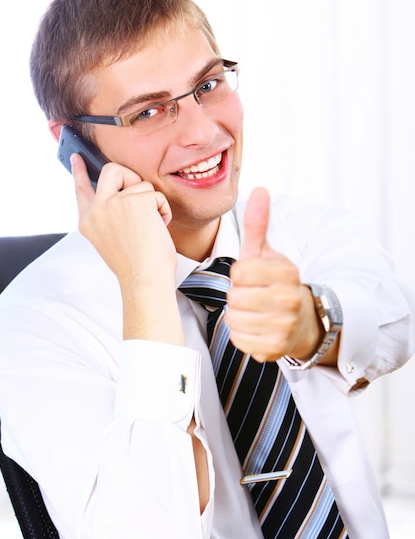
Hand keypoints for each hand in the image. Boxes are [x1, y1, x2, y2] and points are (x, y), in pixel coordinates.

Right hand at [71, 154, 182, 343]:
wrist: (145, 280)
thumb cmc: (136, 266)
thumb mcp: (112, 240)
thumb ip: (110, 217)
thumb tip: (125, 196)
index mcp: (88, 222)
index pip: (81, 190)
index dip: (78, 171)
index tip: (76, 158)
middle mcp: (97, 210)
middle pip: (111, 170)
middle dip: (130, 176)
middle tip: (141, 195)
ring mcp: (115, 203)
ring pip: (141, 185)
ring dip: (153, 204)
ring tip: (151, 228)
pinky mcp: (136, 202)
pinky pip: (156, 194)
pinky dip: (163, 210)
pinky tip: (159, 227)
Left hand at [225, 187, 320, 362]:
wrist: (304, 321)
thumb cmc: (276, 284)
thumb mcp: (267, 253)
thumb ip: (258, 224)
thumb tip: (259, 189)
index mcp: (287, 272)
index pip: (240, 272)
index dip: (240, 275)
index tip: (253, 278)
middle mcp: (290, 300)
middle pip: (235, 297)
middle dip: (238, 296)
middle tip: (254, 297)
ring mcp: (284, 327)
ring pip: (234, 318)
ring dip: (238, 315)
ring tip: (255, 312)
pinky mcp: (274, 349)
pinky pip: (239, 339)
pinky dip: (241, 334)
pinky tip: (256, 328)